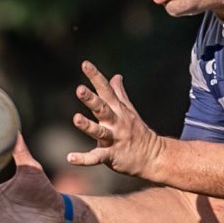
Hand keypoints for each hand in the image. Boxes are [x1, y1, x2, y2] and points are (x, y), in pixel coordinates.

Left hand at [69, 61, 165, 178]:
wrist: (153, 156)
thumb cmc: (137, 132)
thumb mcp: (129, 110)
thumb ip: (119, 93)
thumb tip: (116, 76)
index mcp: (118, 110)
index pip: (106, 90)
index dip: (95, 77)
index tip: (85, 64)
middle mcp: (116, 122)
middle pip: (102, 108)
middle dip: (91, 99)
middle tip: (80, 89)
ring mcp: (114, 138)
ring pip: (100, 131)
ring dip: (88, 125)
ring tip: (76, 119)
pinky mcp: (112, 155)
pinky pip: (97, 157)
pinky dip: (84, 158)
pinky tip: (70, 158)